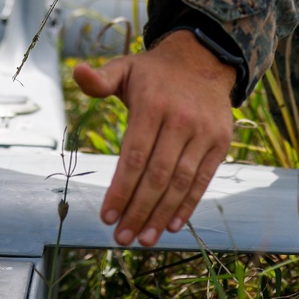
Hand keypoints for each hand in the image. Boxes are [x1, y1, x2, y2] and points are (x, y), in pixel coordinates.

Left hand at [73, 30, 235, 248]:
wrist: (203, 59)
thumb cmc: (153, 73)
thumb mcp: (125, 67)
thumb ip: (101, 79)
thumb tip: (77, 73)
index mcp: (152, 104)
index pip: (134, 156)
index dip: (121, 189)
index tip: (107, 217)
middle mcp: (180, 120)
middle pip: (157, 175)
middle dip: (138, 211)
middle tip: (122, 238)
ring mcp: (203, 132)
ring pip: (180, 182)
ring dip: (161, 215)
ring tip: (144, 239)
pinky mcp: (220, 142)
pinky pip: (203, 179)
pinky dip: (188, 205)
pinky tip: (171, 225)